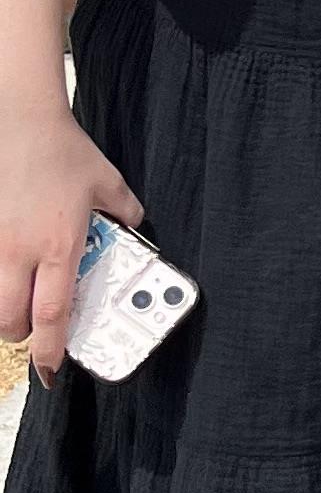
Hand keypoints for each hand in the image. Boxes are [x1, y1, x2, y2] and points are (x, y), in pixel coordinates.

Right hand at [0, 106, 144, 378]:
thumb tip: (135, 225)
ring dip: (3, 312)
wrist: (22, 122)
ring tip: (18, 302)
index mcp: (60, 245)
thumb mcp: (109, 183)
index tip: (51, 370)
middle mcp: (21, 250)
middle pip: (10, 320)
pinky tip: (7, 274)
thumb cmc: (64, 152)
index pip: (52, 314)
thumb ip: (126, 211)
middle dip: (22, 336)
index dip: (50, 349)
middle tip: (35, 330)